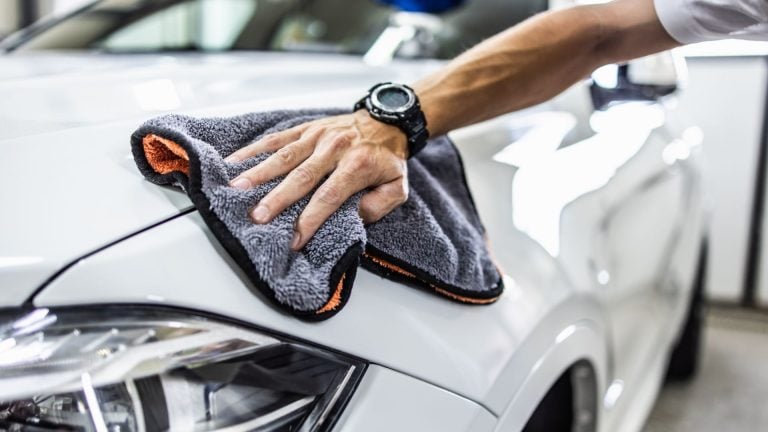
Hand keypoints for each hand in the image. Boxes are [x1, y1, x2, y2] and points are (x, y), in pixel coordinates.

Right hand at [226, 110, 408, 250]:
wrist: (387, 120)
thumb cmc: (388, 160)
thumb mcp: (398, 186)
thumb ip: (379, 205)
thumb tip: (353, 217)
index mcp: (358, 165)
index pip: (330, 196)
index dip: (311, 218)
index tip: (295, 239)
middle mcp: (335, 148)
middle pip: (302, 176)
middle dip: (278, 199)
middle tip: (257, 217)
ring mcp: (317, 136)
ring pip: (285, 156)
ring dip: (259, 173)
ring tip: (237, 189)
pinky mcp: (306, 128)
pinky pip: (278, 138)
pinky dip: (255, 150)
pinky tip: (235, 162)